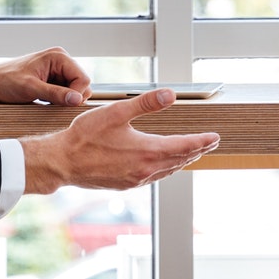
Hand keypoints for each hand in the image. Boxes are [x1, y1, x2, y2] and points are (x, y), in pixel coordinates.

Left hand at [0, 48, 91, 106]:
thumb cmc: (6, 81)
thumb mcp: (30, 89)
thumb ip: (55, 94)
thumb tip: (77, 100)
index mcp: (58, 56)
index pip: (83, 79)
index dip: (77, 95)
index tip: (62, 106)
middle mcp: (61, 60)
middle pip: (82, 84)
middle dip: (71, 97)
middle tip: (52, 103)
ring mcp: (57, 69)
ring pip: (75, 89)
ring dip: (64, 99)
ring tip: (46, 101)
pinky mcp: (53, 78)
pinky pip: (66, 91)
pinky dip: (59, 99)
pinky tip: (45, 101)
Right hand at [19, 89, 220, 195]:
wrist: (63, 163)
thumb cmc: (85, 137)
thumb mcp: (116, 113)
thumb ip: (145, 103)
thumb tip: (170, 94)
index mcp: (148, 151)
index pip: (185, 146)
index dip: (202, 141)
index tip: (216, 137)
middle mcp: (146, 169)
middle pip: (180, 160)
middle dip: (197, 150)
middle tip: (210, 144)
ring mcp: (136, 180)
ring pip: (168, 171)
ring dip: (182, 161)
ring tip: (192, 153)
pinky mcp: (125, 184)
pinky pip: (154, 177)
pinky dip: (165, 169)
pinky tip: (162, 165)